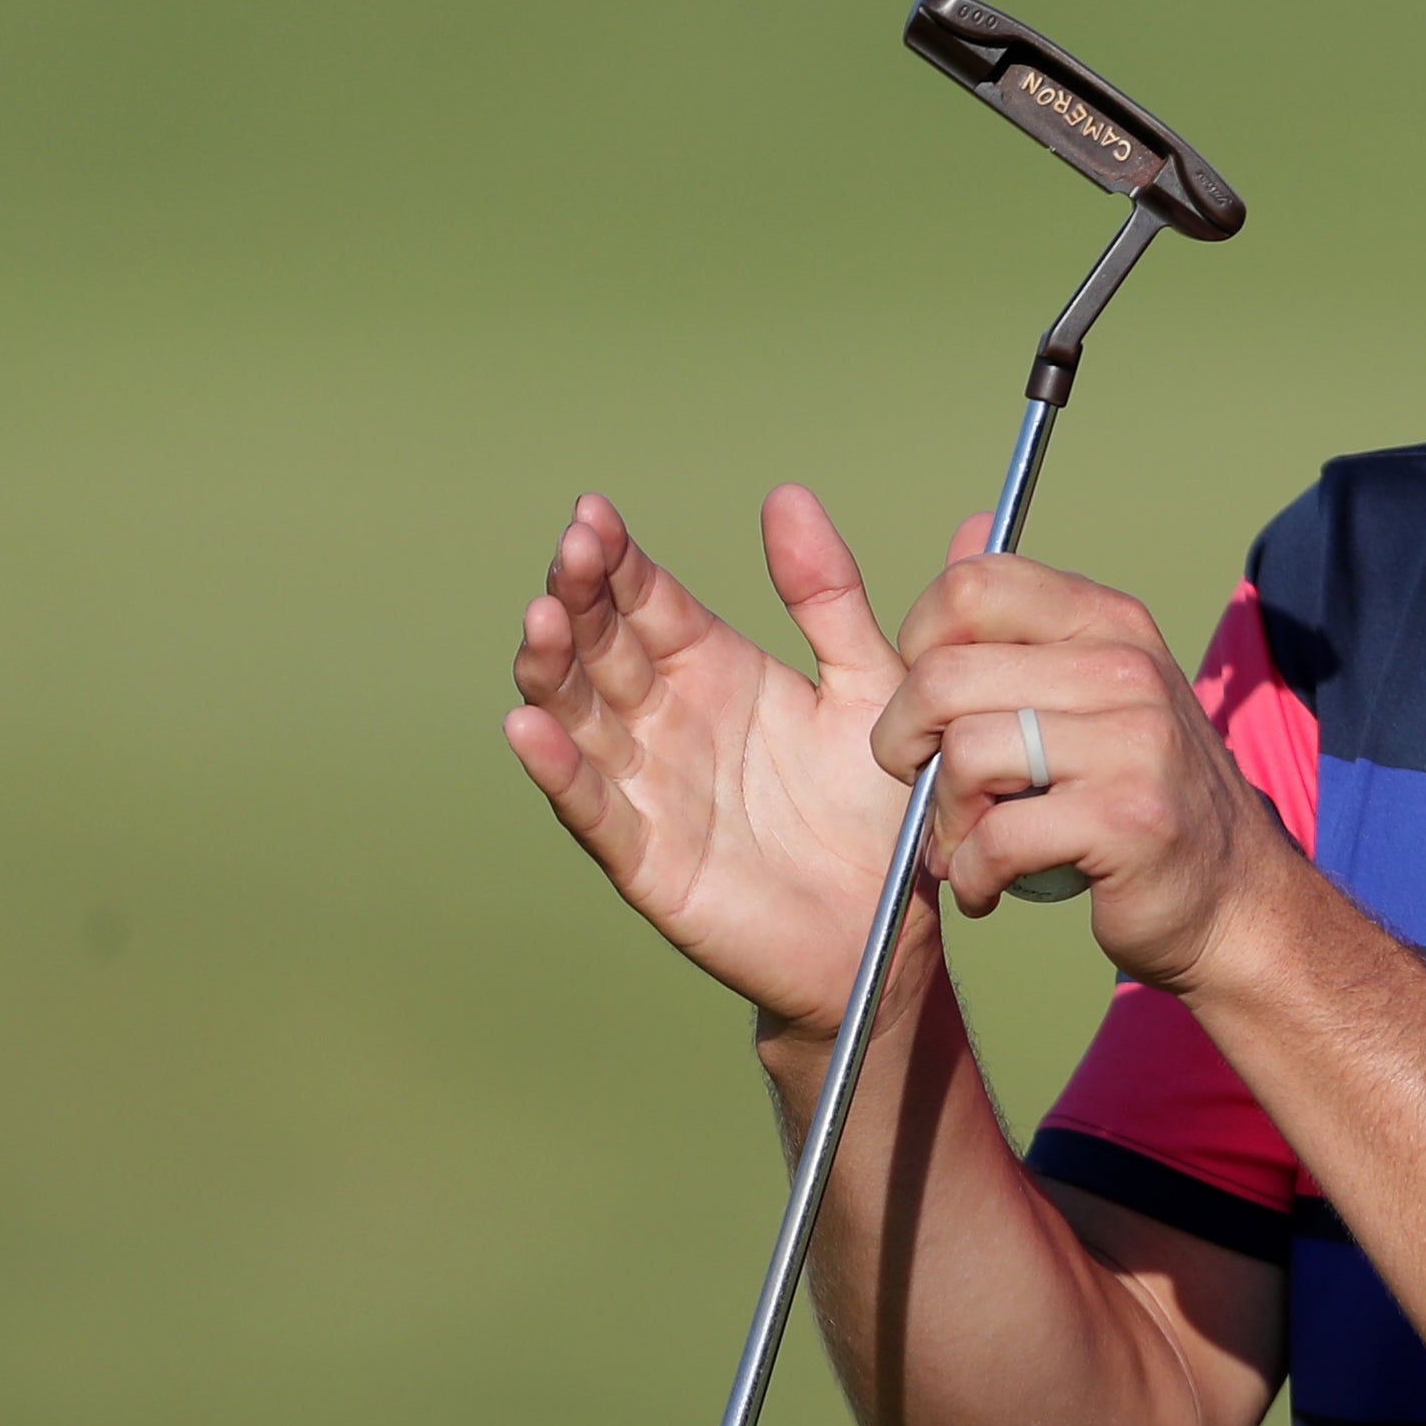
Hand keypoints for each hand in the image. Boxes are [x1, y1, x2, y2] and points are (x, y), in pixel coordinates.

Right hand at [503, 486, 924, 1034]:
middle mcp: (668, 722)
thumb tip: (788, 497)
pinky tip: (532, 729)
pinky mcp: (650, 861)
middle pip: (602, 649)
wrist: (893, 928)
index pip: (646, 602)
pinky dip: (561, 773)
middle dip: (579, 598)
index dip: (617, 560)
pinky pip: (597, 812)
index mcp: (713, 670)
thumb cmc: (879, 809)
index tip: (593, 515)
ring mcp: (651, 789)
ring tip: (542, 622)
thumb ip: (827, 595)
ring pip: (582, 720)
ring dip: (553, 672)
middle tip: (571, 551)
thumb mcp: (867, 683)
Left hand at [866, 543, 1303, 991]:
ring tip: (965, 843)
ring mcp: (1134, 742)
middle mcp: (1126, 668)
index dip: (920, 646)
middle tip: (923, 785)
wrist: (1234, 898)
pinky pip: (997, 837)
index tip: (932, 706)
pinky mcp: (1128, 820)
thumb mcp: (1093, 688)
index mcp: (1108, 622)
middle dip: (904, 742)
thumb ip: (1022, 622)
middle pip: (945, 676)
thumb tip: (966, 529)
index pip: (971, 586)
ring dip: (942, 819)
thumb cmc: (1137, 795)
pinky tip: (989, 884)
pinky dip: (974, 873)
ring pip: (965, 755)